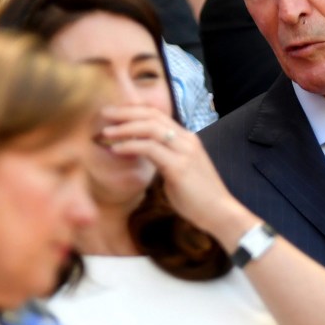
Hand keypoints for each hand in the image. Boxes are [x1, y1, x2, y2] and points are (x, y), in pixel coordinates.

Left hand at [101, 105, 252, 240]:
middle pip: (152, 116)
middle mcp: (186, 139)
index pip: (158, 115)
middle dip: (126, 113)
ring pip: (150, 128)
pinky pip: (150, 149)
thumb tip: (144, 154)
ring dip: (125, 128)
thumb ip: (164, 158)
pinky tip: (116, 149)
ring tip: (106, 132)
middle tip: (104, 114)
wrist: (220, 212)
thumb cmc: (198, 197)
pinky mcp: (179, 166)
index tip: (115, 114)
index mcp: (187, 139)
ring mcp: (184, 151)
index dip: (135, 111)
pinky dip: (130, 146)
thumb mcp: (179, 171)